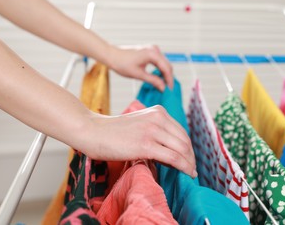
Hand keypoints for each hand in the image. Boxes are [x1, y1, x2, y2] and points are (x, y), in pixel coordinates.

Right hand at [78, 105, 196, 177]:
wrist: (92, 131)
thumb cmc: (112, 131)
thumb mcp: (139, 124)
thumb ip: (155, 132)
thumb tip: (171, 153)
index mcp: (158, 112)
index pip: (181, 131)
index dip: (188, 147)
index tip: (189, 158)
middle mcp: (158, 118)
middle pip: (185, 140)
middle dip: (191, 156)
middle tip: (191, 169)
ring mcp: (152, 130)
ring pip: (182, 149)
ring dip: (189, 163)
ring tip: (190, 173)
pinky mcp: (146, 145)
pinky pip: (173, 157)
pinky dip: (184, 167)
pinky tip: (187, 173)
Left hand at [108, 44, 173, 90]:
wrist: (112, 56)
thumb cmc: (122, 63)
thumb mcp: (138, 74)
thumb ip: (152, 81)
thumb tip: (163, 87)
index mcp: (152, 53)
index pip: (166, 68)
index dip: (169, 80)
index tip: (169, 90)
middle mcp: (154, 49)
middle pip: (167, 65)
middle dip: (168, 78)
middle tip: (167, 90)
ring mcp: (152, 49)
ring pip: (164, 64)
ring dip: (164, 74)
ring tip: (163, 85)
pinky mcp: (149, 52)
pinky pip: (159, 62)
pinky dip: (160, 70)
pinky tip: (159, 78)